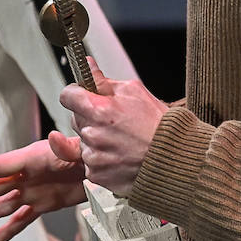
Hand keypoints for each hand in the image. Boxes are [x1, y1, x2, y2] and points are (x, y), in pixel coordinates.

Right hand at [0, 132, 85, 240]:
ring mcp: (33, 191)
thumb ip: (66, 147)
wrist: (108, 162)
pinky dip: (8, 230)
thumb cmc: (92, 150)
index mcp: (32, 158)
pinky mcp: (45, 204)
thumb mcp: (80, 147)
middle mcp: (27, 176)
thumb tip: (53, 138)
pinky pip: (22, 219)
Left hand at [60, 59, 167, 195]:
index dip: (75, 93)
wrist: (172, 159)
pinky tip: (119, 154)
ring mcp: (93, 156)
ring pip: (83, 141)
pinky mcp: (96, 174)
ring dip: (95, 138)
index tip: (81, 95)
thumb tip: (88, 65)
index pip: (67, 96)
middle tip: (113, 120)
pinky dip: (101, 158)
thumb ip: (103, 80)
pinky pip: (89, 161)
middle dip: (89, 116)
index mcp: (99, 110)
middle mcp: (92, 134)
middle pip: (75, 118)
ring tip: (120, 139)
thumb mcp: (134, 92)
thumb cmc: (158, 126)